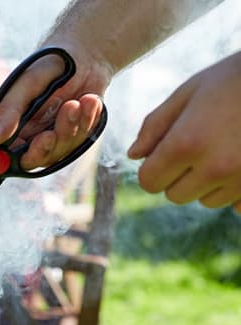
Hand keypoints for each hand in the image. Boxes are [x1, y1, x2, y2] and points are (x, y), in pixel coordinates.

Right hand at [0, 41, 111, 170]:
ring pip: (61, 150)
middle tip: (50, 134)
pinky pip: (82, 140)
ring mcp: (55, 138)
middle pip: (36, 160)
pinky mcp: (76, 135)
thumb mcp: (26, 84)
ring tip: (76, 102)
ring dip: (70, 127)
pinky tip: (89, 100)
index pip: (7, 155)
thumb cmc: (49, 64)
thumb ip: (9, 112)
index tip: (30, 145)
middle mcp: (31, 136)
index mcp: (12, 127)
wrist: (85, 54)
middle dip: (46, 147)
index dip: (16, 159)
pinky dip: (87, 120)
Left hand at [128, 52, 240, 212]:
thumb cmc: (234, 78)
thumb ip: (156, 125)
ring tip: (226, 147)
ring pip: (207, 200)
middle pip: (176, 195)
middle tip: (199, 146)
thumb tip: (134, 155)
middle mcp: (214, 167)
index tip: (164, 153)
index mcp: (186, 143)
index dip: (153, 168)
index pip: (149, 182)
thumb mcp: (190, 92)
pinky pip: (236, 205)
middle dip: (179, 176)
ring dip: (208, 183)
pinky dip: (235, 190)